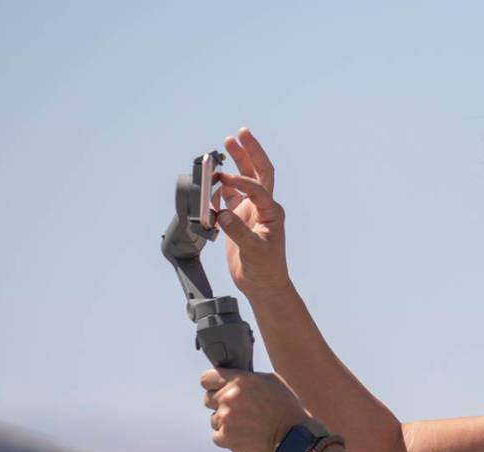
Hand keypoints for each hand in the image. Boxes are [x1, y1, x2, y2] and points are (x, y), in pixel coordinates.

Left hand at [201, 367, 313, 451]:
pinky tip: (243, 435)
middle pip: (207, 399)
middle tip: (238, 410)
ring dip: (225, 422)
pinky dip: (227, 437)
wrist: (293, 436)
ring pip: (213, 419)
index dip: (213, 384)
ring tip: (245, 425)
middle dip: (219, 404)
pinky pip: (217, 436)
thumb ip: (247, 378)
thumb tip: (235, 378)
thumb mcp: (271, 381)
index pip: (207, 378)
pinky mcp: (226, 437)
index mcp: (239, 380)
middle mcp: (229, 397)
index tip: (218, 389)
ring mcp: (226, 418)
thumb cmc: (286, 408)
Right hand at [211, 128, 292, 300]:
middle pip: (258, 172)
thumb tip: (223, 214)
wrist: (262, 285)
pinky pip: (228, 198)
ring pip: (242, 182)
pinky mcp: (238, 220)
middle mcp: (263, 207)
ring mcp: (251, 212)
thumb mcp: (255, 251)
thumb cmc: (266, 269)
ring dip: (233, 166)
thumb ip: (238, 231)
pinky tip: (211, 189)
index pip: (259, 186)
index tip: (225, 179)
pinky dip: (218, 191)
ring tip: (220, 151)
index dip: (242, 181)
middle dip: (248, 152)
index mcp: (272, 211)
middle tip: (238, 134)